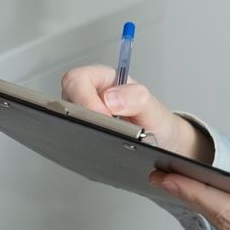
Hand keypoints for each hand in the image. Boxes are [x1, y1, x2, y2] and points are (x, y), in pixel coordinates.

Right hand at [59, 65, 210, 160]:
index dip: (85, 98)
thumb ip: (136, 98)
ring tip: (103, 140)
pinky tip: (99, 150)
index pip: (78, 79)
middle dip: (79, 117)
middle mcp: (91, 95)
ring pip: (66, 119)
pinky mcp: (84, 134)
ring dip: (80, 130)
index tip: (103, 116)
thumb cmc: (157, 122)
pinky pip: (72, 136)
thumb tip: (110, 98)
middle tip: (101, 132)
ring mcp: (85, 115)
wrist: (164, 144)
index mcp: (105, 80)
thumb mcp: (154, 109)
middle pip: (66, 98)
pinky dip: (82, 143)